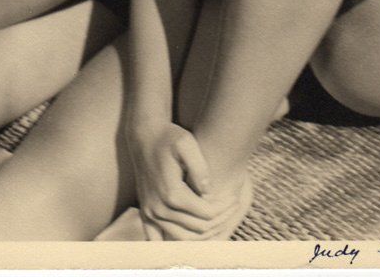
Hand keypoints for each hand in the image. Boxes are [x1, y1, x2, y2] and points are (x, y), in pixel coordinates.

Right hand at [129, 124, 238, 239]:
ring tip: (219, 217)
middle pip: (197, 229)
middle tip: (232, 207)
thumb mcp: (187, 143)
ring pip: (182, 238)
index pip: (206, 214)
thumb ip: (200, 168)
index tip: (235, 198)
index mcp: (172, 193)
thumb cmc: (169, 137)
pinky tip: (193, 237)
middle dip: (218, 221)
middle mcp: (159, 208)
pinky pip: (159, 241)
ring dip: (204, 233)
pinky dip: (177, 244)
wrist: (144, 136)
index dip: (224, 209)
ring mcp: (150, 214)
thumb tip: (208, 192)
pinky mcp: (145, 213)